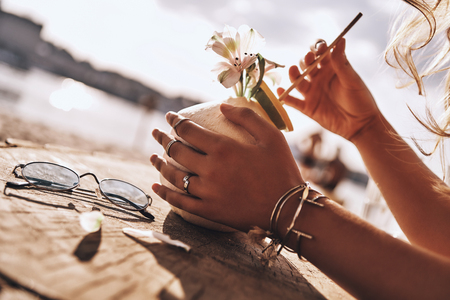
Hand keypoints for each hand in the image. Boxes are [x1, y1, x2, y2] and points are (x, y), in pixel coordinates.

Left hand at [151, 103, 303, 231]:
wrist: (289, 209)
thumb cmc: (282, 170)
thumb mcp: (271, 136)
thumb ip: (246, 117)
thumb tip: (222, 106)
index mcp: (224, 148)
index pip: (189, 130)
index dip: (175, 121)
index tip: (169, 116)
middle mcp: (211, 169)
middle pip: (177, 151)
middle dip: (162, 138)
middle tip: (156, 133)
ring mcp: (208, 192)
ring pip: (174, 176)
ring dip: (159, 164)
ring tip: (152, 157)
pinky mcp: (209, 210)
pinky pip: (180, 202)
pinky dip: (165, 194)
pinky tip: (156, 187)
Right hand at [277, 39, 380, 141]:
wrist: (360, 124)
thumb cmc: (360, 99)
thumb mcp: (351, 79)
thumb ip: (341, 62)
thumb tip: (341, 39)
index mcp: (331, 69)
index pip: (320, 54)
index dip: (317, 49)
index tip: (319, 47)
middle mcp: (319, 79)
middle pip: (306, 66)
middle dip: (305, 61)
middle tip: (308, 59)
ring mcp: (312, 93)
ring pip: (297, 81)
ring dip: (293, 75)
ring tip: (293, 71)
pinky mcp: (307, 107)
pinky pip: (293, 101)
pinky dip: (285, 96)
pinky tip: (280, 90)